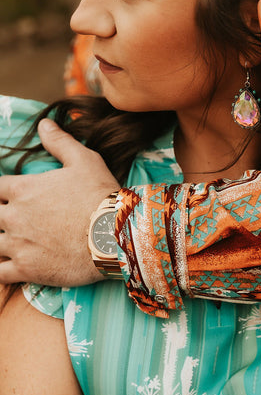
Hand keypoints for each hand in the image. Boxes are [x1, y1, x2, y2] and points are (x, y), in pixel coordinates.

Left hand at [0, 118, 118, 285]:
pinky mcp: (26, 270)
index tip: (6, 196)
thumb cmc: (99, 194)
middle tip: (7, 219)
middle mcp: (13, 217)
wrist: (114, 233)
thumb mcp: (84, 159)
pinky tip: (5, 267)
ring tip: (5, 243)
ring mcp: (18, 245)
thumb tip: (44, 124)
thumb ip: (59, 141)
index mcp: (22, 190)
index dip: (0, 192)